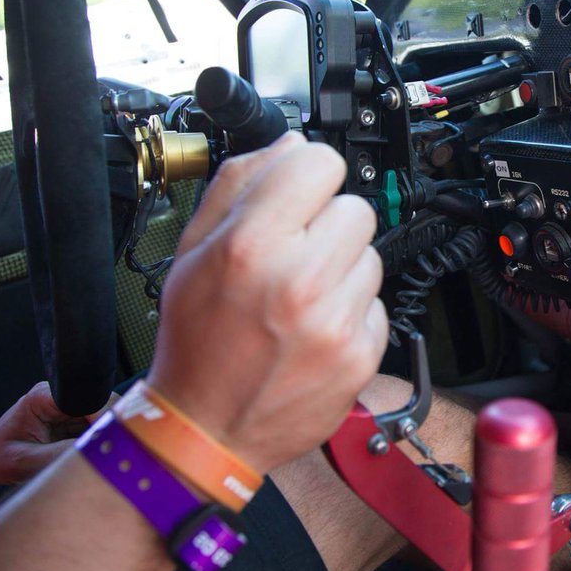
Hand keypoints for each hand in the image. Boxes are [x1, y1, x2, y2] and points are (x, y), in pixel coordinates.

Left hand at [0, 381, 111, 485]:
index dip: (105, 418)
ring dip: (105, 436)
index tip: (112, 441)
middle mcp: (59, 396)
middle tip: (109, 454)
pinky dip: (100, 441)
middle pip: (103, 403)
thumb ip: (58, 455)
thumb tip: (94, 453)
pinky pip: (98, 426)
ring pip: (106, 415)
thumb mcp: (24, 462)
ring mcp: (68, 406)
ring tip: (98, 457)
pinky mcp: (74, 419)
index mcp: (43, 398)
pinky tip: (93, 454)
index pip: (88, 399)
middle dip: (109, 428)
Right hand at [146, 132, 387, 472]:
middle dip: (327, 224)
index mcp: (251, 244)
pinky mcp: (361, 354)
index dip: (308, 174)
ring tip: (301, 297)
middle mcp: (299, 279)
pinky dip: (352, 311)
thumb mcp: (193, 249)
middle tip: (295, 255)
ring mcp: (335, 321)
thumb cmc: (196, 340)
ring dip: (343, 269)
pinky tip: (316, 328)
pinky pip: (376, 304)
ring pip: (371, 255)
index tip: (299, 193)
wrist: (206, 427)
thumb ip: (241, 183)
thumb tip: (289, 142)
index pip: (320, 162)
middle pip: (355, 207)